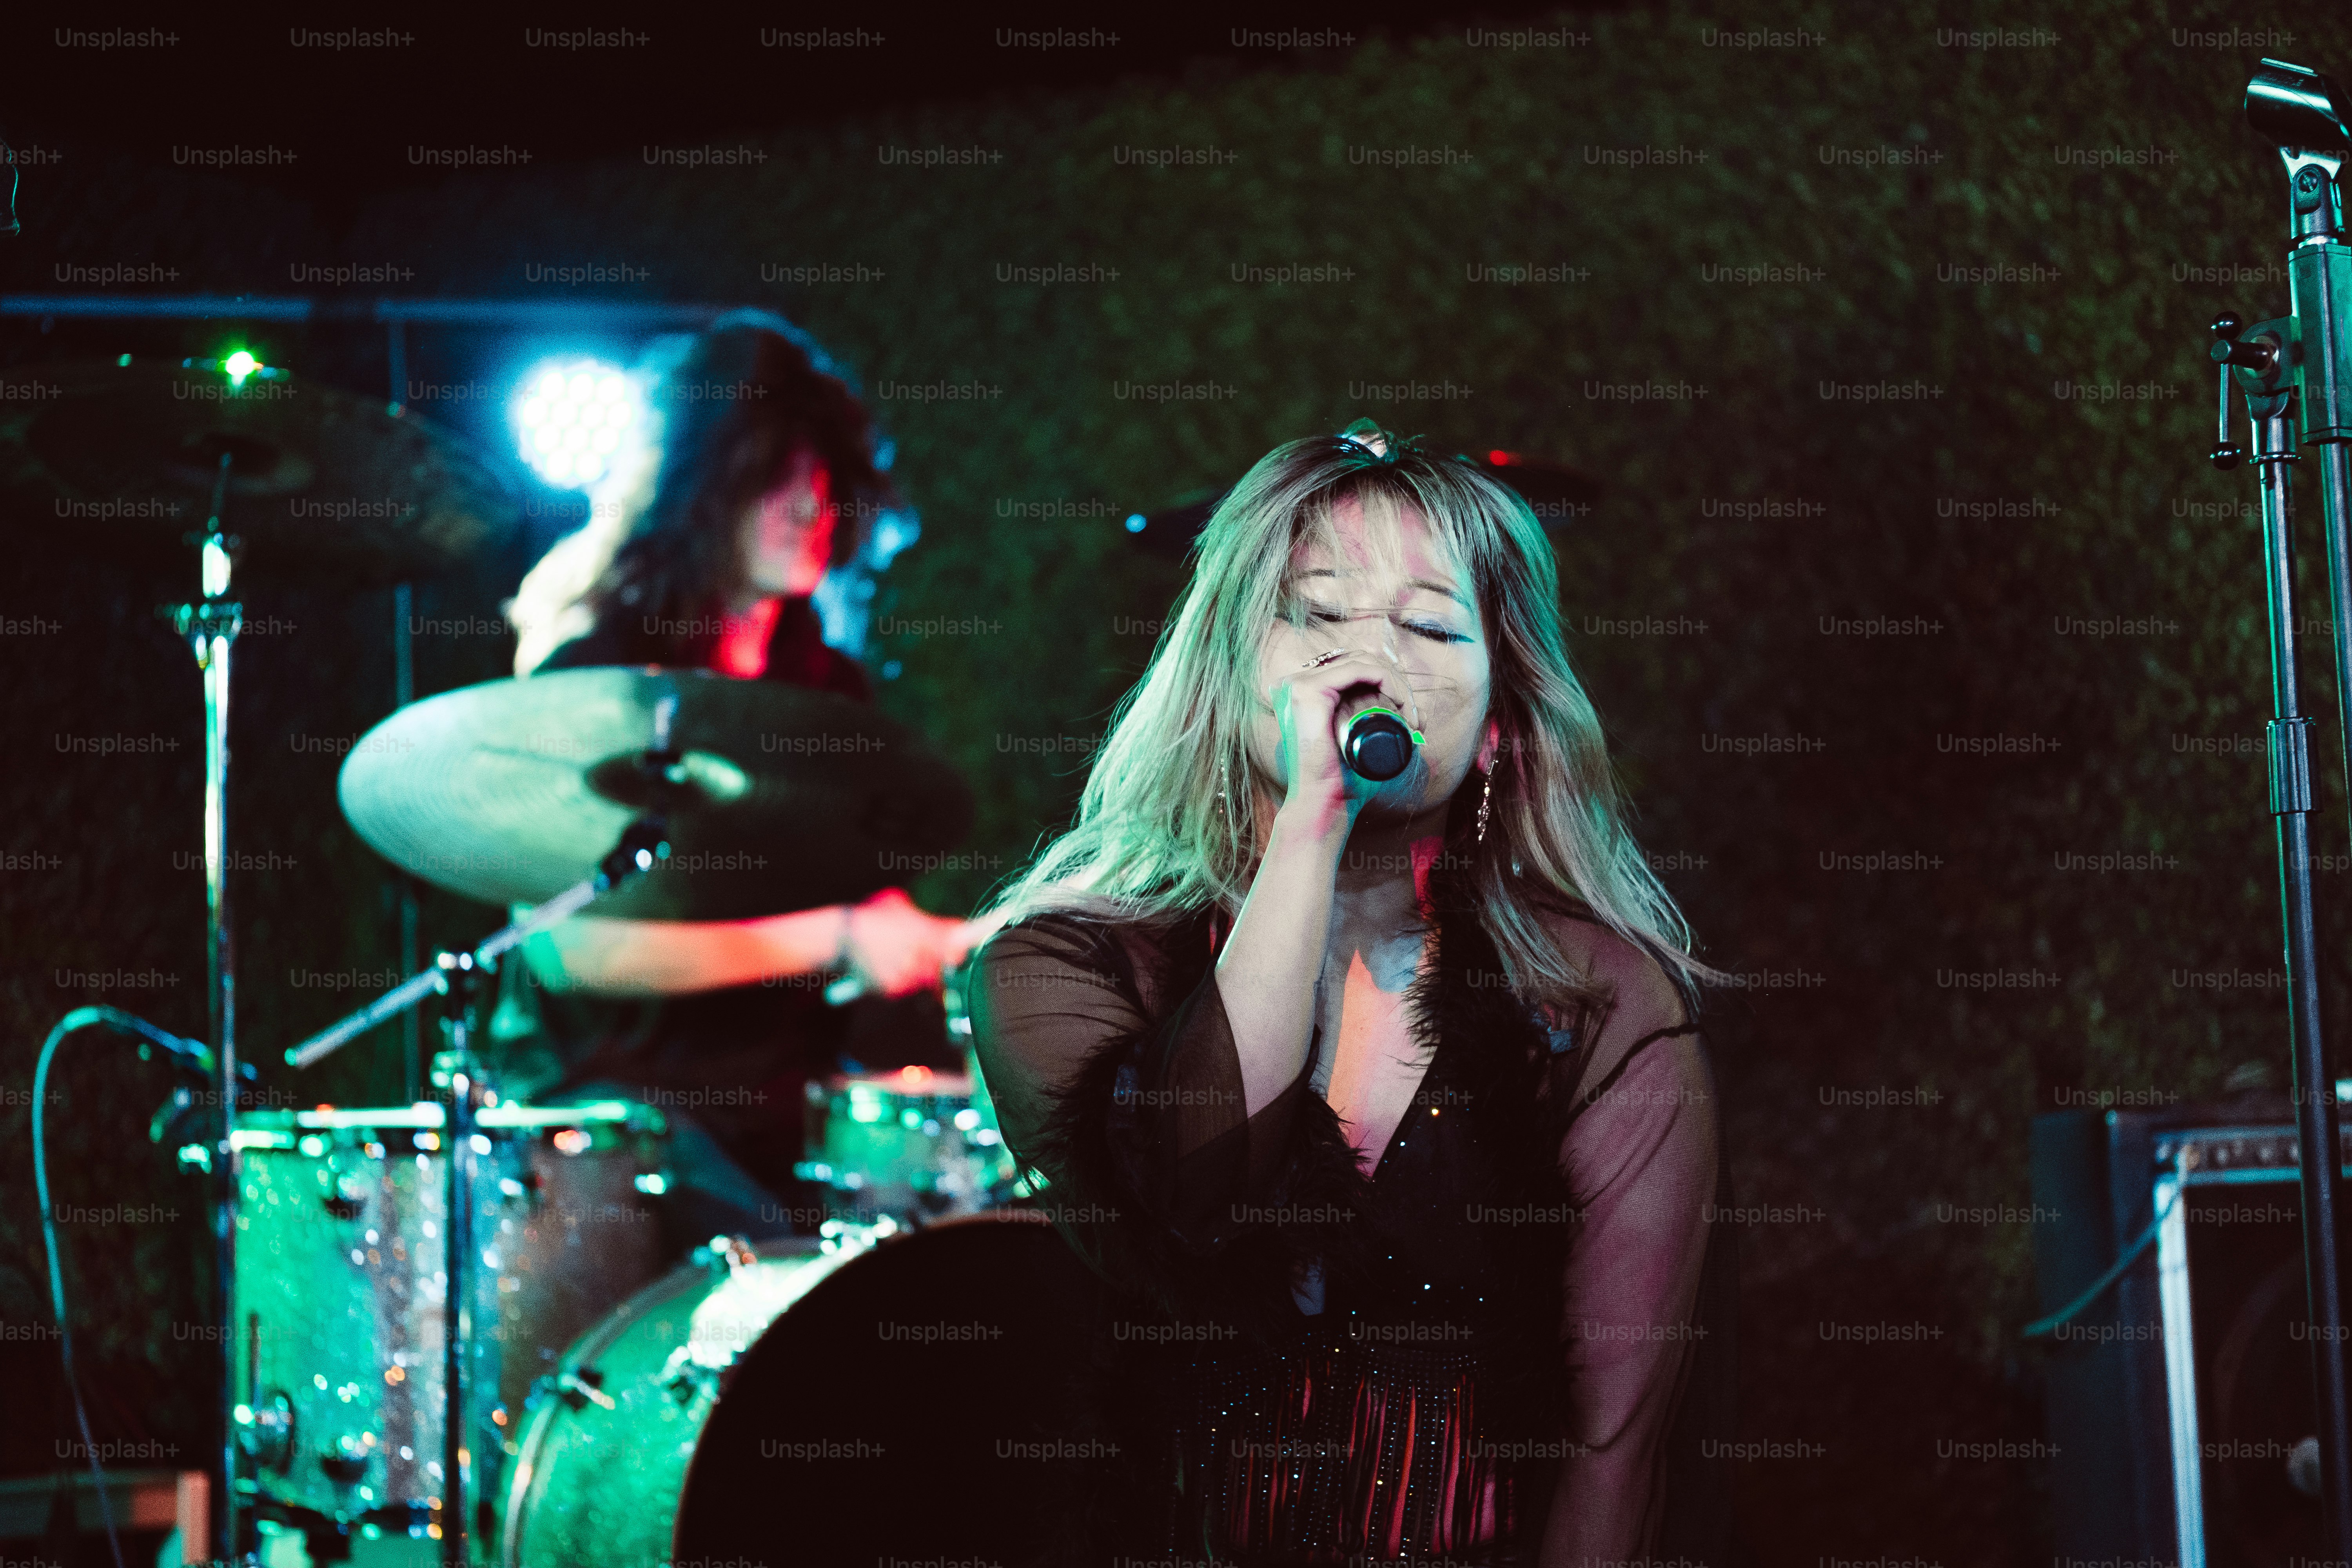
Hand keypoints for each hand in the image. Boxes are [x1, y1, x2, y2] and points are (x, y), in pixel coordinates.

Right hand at [836, 888, 993, 999]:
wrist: (838, 935)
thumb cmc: (870, 916)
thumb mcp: (899, 907)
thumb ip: (926, 921)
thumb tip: (949, 930)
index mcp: (924, 930)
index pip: (962, 932)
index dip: (987, 926)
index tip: (1005, 915)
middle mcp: (919, 953)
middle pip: (950, 961)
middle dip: (946, 957)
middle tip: (923, 948)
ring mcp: (907, 974)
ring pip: (928, 978)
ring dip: (920, 969)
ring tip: (894, 954)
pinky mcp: (892, 989)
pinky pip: (908, 988)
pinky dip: (901, 979)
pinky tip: (883, 965)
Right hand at [1269, 647, 1409, 828]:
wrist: (1324, 804)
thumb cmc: (1344, 780)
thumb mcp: (1362, 743)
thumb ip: (1377, 729)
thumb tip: (1418, 718)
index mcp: (1304, 692)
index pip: (1353, 667)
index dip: (1389, 681)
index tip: (1411, 715)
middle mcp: (1296, 683)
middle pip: (1359, 661)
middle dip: (1396, 682)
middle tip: (1415, 717)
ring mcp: (1298, 685)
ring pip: (1362, 662)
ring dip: (1397, 683)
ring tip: (1410, 715)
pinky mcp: (1307, 691)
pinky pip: (1358, 669)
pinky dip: (1387, 679)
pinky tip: (1400, 700)